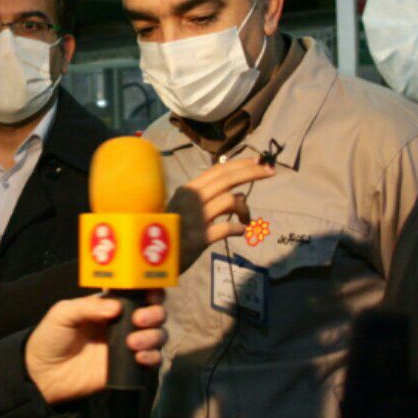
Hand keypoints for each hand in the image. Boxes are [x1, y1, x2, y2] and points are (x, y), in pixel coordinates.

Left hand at [25, 290, 166, 405]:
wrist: (43, 374)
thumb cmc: (52, 337)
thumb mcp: (64, 313)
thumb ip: (87, 306)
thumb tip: (116, 307)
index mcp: (111, 305)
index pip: (140, 293)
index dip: (152, 290)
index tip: (151, 294)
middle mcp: (125, 323)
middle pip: (155, 312)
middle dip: (154, 313)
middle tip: (139, 320)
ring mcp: (128, 346)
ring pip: (158, 335)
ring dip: (153, 336)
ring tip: (132, 343)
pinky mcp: (129, 368)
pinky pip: (153, 360)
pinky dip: (153, 357)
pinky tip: (140, 358)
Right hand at [168, 156, 274, 270]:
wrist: (147, 256)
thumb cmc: (169, 231)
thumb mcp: (184, 209)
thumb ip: (209, 199)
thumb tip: (239, 193)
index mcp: (188, 189)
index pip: (219, 170)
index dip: (241, 164)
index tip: (259, 161)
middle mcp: (192, 198)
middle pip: (228, 178)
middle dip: (252, 172)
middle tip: (270, 171)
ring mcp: (196, 217)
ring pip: (231, 200)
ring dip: (245, 209)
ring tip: (247, 220)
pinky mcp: (199, 238)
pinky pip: (227, 228)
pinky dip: (239, 228)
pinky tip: (242, 232)